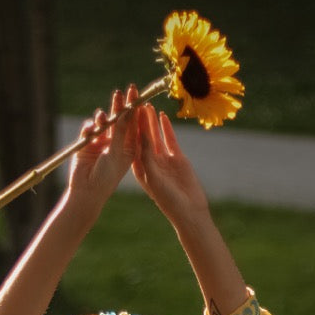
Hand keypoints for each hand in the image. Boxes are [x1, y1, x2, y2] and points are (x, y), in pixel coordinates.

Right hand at [66, 86, 137, 209]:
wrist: (86, 190)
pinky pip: (89, 129)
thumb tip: (126, 111)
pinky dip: (89, 127)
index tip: (137, 95)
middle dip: (120, 106)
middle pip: (119, 120)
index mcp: (129, 148)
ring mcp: (102, 143)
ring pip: (104, 122)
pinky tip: (90, 130)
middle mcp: (117, 143)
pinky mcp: (88, 144)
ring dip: (103, 117)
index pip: (134, 125)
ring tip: (101, 117)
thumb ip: (120, 132)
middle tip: (123, 91)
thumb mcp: (116, 153)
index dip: (135, 109)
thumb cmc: (106, 177)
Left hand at [132, 104, 209, 228]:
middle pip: (143, 139)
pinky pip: (170, 140)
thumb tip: (142, 140)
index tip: (125, 116)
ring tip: (147, 106)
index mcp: (140, 170)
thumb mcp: (155, 180)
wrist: (189, 210)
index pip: (132, 146)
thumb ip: (148, 160)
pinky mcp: (177, 158)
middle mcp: (150, 163)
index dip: (129, 130)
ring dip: (151, 122)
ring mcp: (163, 160)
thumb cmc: (168, 200)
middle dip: (139, 122)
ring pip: (155, 137)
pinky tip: (162, 116)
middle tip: (135, 104)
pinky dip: (166, 128)